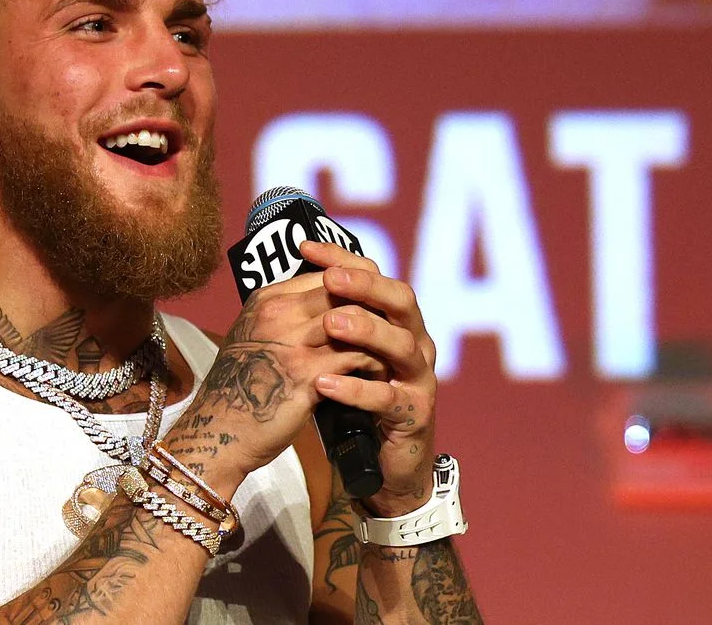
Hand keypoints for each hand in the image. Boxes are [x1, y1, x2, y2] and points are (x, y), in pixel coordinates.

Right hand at [162, 265, 385, 493]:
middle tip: (393, 326)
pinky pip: (357, 357)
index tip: (375, 304)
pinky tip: (382, 375)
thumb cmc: (239, 389)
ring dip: (379, 335)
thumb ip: (284, 320)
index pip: (325, 275)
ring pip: (356, 320)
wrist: (220, 432)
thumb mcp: (254, 340)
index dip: (356, 287)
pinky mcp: (307, 375)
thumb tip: (324, 309)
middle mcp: (277, 314)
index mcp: (265, 301)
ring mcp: (292, 343)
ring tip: (391, 350)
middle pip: (343, 291)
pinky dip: (375, 364)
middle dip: (374, 307)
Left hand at [300, 240, 438, 516]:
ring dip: (365, 331)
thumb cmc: (356, 401)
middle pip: (401, 301)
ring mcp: (419, 379)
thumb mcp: (341, 354)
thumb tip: (292, 280)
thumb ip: (329, 321)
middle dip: (365, 287)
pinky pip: (387, 398)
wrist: (382, 464)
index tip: (305, 248)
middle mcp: (415, 342)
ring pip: (402, 345)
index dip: (343, 260)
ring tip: (330, 325)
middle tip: (330, 281)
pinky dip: (356, 389)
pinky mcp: (414, 416)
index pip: (376, 276)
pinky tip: (325, 383)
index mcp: (396, 322)